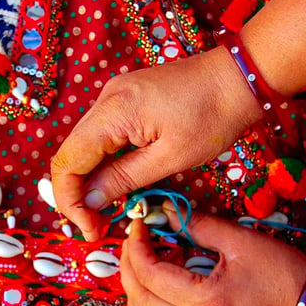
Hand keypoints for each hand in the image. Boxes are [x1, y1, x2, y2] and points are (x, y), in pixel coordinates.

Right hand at [51, 47, 261, 240]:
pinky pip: (101, 135)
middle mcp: (105, 100)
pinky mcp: (125, 99)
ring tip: (105, 211)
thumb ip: (123, 179)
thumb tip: (88, 202)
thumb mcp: (170, 158)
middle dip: (76, 195)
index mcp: (113, 112)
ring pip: (83, 146)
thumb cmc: (213, 117)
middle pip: (70, 154)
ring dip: (88, 180)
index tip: (88, 228)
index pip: (68, 161)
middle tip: (96, 226)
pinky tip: (115, 183)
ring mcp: (114, 96)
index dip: (69, 200)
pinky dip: (102, 162)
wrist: (238, 77)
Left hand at [120, 202, 305, 305]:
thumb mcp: (240, 240)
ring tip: (138, 279)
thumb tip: (165, 213)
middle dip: (128, 268)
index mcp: (206, 301)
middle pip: (142, 301)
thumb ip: (198, 226)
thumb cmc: (283, 272)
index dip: (136, 246)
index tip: (138, 226)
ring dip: (134, 305)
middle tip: (134, 244)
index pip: (150, 273)